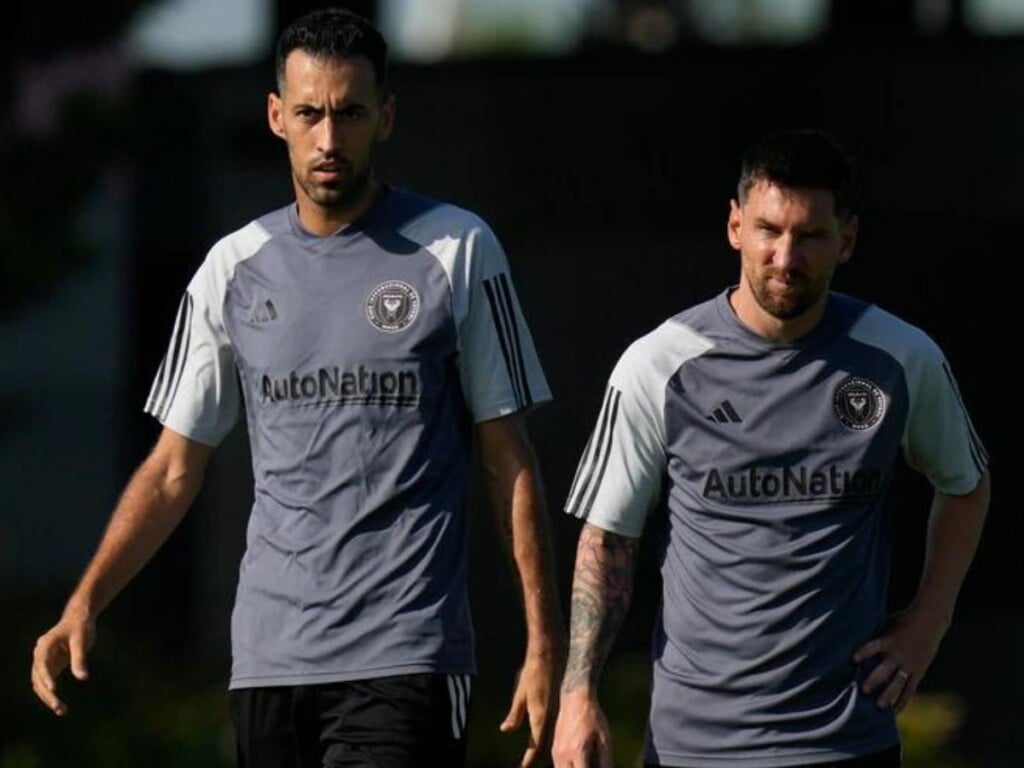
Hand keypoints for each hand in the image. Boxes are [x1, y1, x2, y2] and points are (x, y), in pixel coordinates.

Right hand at [31, 606, 95, 715]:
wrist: (78, 618)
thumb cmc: (80, 626)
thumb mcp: (81, 640)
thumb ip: (80, 658)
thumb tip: (82, 678)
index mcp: (45, 644)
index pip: (42, 663)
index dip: (46, 676)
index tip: (53, 689)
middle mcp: (40, 655)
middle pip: (38, 677)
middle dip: (47, 693)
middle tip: (59, 707)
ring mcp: (43, 662)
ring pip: (39, 684)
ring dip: (48, 698)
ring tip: (62, 711)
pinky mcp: (50, 667)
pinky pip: (47, 684)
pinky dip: (51, 695)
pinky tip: (61, 707)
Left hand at [500, 652, 560, 766]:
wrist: (550, 654)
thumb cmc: (532, 672)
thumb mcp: (520, 694)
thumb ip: (514, 715)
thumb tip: (505, 730)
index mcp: (540, 716)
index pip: (535, 747)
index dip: (529, 760)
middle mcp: (552, 718)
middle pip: (546, 747)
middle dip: (537, 760)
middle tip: (529, 766)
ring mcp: (558, 713)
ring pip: (553, 739)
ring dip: (545, 751)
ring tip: (538, 760)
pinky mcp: (561, 707)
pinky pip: (556, 729)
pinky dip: (550, 738)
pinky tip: (548, 740)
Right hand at [551, 689, 612, 767]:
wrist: (575, 698)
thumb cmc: (592, 716)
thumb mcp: (604, 738)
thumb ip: (606, 760)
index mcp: (577, 752)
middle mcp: (563, 754)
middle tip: (589, 766)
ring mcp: (556, 752)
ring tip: (584, 764)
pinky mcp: (554, 748)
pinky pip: (558, 766)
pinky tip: (577, 764)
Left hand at [853, 603, 948, 713]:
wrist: (930, 621)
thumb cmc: (902, 620)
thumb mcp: (886, 623)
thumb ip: (874, 634)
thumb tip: (850, 636)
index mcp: (888, 640)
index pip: (873, 646)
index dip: (863, 652)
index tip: (853, 659)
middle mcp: (898, 654)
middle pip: (885, 670)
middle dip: (874, 680)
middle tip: (863, 689)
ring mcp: (909, 664)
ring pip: (898, 683)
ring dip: (888, 695)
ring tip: (879, 707)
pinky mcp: (919, 671)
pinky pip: (910, 689)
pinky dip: (903, 701)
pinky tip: (894, 712)